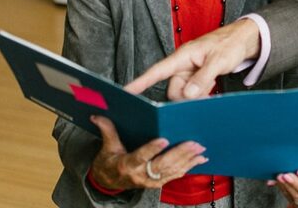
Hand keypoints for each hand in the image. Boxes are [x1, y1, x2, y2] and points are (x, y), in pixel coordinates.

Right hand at [88, 115, 206, 189]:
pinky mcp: (158, 182)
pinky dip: (189, 167)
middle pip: (162, 164)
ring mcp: (150, 181)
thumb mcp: (106, 147)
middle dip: (179, 153)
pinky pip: (175, 175)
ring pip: (172, 170)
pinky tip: (200, 159)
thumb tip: (97, 115)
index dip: (152, 149)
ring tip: (200, 149)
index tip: (164, 139)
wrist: (108, 182)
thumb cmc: (109, 163)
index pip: (140, 156)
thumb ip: (107, 130)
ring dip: (188, 160)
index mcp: (126, 165)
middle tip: (194, 143)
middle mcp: (140, 175)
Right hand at [125, 19, 261, 99]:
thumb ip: (203, 77)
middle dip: (185, 98)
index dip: (140, 82)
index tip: (125, 92)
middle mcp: (183, 65)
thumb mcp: (218, 60)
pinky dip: (201, 94)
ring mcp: (190, 72)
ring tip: (212, 86)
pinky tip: (212, 88)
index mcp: (183, 57)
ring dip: (196, 96)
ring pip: (184, 94)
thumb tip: (187, 95)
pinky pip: (193, 92)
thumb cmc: (230, 44)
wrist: (244, 40)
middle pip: (173, 90)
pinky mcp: (197, 77)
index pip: (157, 71)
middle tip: (206, 93)